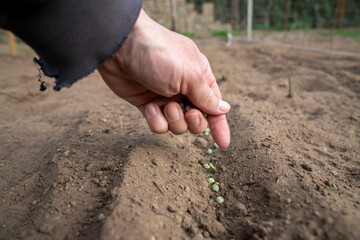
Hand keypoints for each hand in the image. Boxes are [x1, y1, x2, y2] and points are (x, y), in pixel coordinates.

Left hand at [97, 9, 230, 148]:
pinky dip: (155, 120)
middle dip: (194, 122)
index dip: (219, 125)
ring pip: (177, 126)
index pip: (214, 106)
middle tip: (189, 114)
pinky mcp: (147, 105)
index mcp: (199, 78)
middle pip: (197, 120)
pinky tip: (148, 107)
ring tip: (165, 105)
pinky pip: (158, 125)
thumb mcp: (189, 74)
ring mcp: (164, 98)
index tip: (223, 144)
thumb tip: (224, 109)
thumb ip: (207, 96)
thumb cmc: (160, 54)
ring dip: (173, 120)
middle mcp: (184, 89)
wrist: (120, 48)